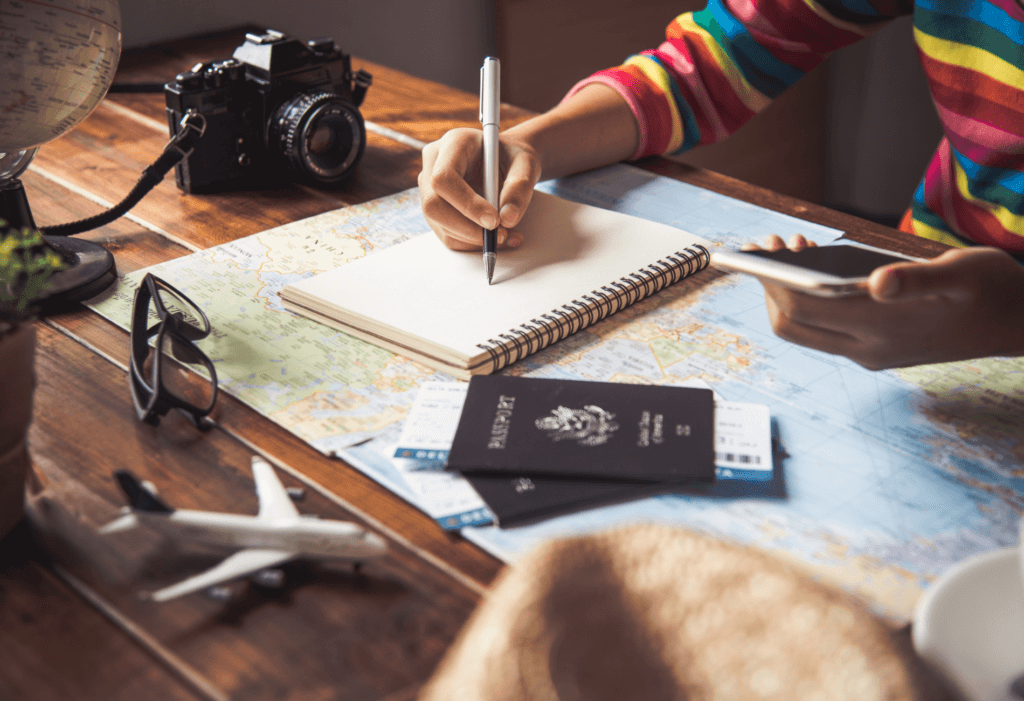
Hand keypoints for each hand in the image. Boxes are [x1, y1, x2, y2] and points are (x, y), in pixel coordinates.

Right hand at [419, 128, 540, 250]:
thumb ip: (520, 186)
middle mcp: (433, 164)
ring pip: (438, 223)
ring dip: (472, 238)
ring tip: (506, 236)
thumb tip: (508, 218)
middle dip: (466, 227)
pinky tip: (495, 238)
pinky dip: (472, 242)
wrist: (506, 162)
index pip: (444, 178)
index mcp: (453, 143)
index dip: (467, 204)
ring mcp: (429, 187)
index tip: (494, 220)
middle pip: (433, 204)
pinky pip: (447, 233)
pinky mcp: (435, 208)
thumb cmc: (512, 158)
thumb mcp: (525, 164)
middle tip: (499, 235)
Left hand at [752, 235, 1023, 368]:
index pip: (802, 308)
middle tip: (773, 245)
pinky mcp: (875, 350)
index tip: (765, 249)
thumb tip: (877, 282)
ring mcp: (869, 354)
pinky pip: (825, 329)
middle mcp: (867, 350)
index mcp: (881, 329)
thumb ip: (918, 277)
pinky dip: (812, 300)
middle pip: (791, 324)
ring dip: (789, 293)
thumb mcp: (964, 272)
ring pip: (805, 329)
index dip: (774, 279)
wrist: (1021, 324)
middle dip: (772, 287)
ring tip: (793, 249)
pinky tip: (819, 268)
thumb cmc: (994, 290)